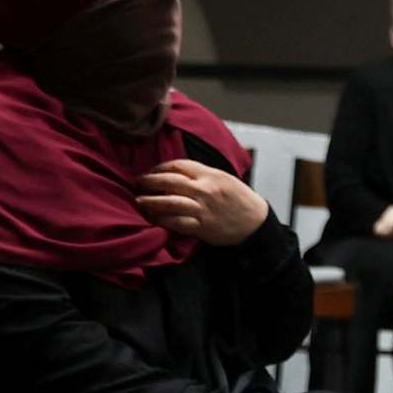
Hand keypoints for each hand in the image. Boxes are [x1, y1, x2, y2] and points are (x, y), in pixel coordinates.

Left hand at [137, 160, 269, 246]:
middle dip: (149, 181)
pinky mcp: (202, 227)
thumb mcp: (223, 178)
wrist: (255, 222)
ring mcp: (203, 209)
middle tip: (137, 183)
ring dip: (150, 202)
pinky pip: (176, 223)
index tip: (151, 171)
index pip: (179, 165)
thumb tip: (174, 173)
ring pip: (169, 203)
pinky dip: (162, 220)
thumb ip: (201, 174)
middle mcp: (206, 190)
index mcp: (211, 175)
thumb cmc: (239, 198)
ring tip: (139, 202)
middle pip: (170, 182)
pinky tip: (153, 218)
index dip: (160, 167)